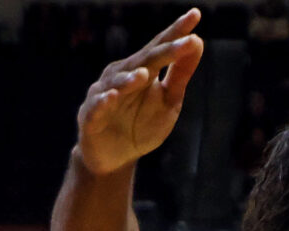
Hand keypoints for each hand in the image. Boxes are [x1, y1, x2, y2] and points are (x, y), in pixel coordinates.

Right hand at [75, 8, 205, 174]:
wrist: (115, 158)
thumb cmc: (141, 125)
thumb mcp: (168, 101)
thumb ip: (180, 74)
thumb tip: (198, 42)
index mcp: (142, 70)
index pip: (161, 47)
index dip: (177, 32)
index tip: (196, 15)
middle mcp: (121, 76)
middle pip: (144, 61)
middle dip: (164, 50)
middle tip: (186, 40)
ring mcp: (104, 95)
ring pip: (117, 83)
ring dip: (130, 79)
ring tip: (145, 75)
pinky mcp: (91, 117)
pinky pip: (97, 107)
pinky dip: (104, 102)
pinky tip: (112, 97)